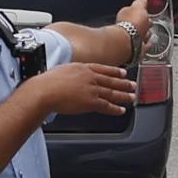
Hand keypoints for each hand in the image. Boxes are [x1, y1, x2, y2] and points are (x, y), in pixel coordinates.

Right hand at [19, 50, 137, 125]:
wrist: (45, 91)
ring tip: (132, 97)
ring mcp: (92, 89)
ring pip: (112, 92)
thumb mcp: (61, 70)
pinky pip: (106, 106)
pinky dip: (115, 109)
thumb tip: (69, 77)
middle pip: (111, 80)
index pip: (103, 69)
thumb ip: (70, 73)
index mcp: (83, 68)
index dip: (114, 71)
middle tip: (132, 84)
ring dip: (124, 95)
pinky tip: (121, 110)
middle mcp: (90, 77)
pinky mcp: (91, 102)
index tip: (122, 72)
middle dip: (123, 83)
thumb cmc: (47, 82)